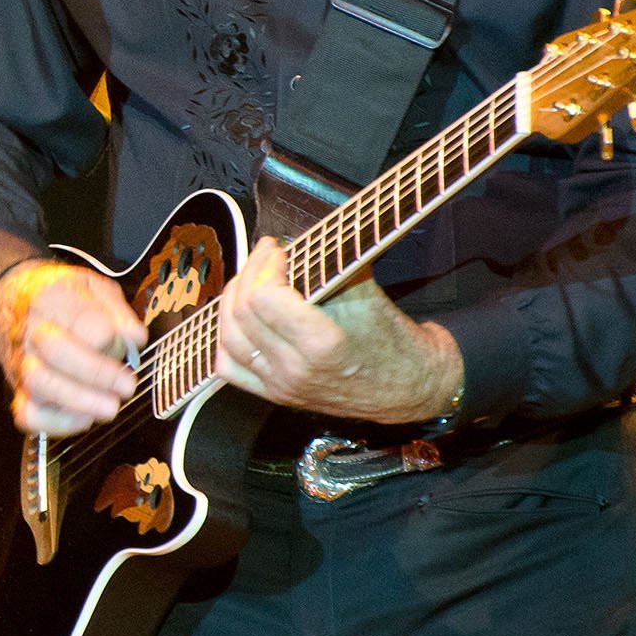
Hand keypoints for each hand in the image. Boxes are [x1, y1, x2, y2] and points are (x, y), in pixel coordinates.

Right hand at [0, 259, 148, 434]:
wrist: (11, 302)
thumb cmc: (58, 297)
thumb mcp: (92, 286)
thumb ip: (117, 310)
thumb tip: (134, 337)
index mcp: (52, 297)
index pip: (88, 324)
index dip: (115, 340)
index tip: (129, 345)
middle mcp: (32, 330)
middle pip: (58, 352)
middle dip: (99, 374)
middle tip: (127, 385)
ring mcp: (22, 362)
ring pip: (40, 385)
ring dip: (81, 400)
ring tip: (110, 406)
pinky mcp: (19, 390)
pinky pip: (29, 415)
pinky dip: (57, 423)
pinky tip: (84, 417)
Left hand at [212, 237, 461, 423]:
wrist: (410, 388)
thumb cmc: (394, 340)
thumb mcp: (368, 293)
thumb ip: (329, 265)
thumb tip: (296, 240)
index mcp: (322, 344)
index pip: (265, 297)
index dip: (265, 266)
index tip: (278, 251)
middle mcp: (296, 370)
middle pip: (243, 313)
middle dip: (249, 273)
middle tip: (264, 255)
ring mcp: (282, 386)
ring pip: (229, 339)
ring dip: (231, 301)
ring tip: (248, 280)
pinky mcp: (276, 395)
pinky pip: (229, 369)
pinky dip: (226, 339)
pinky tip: (238, 319)